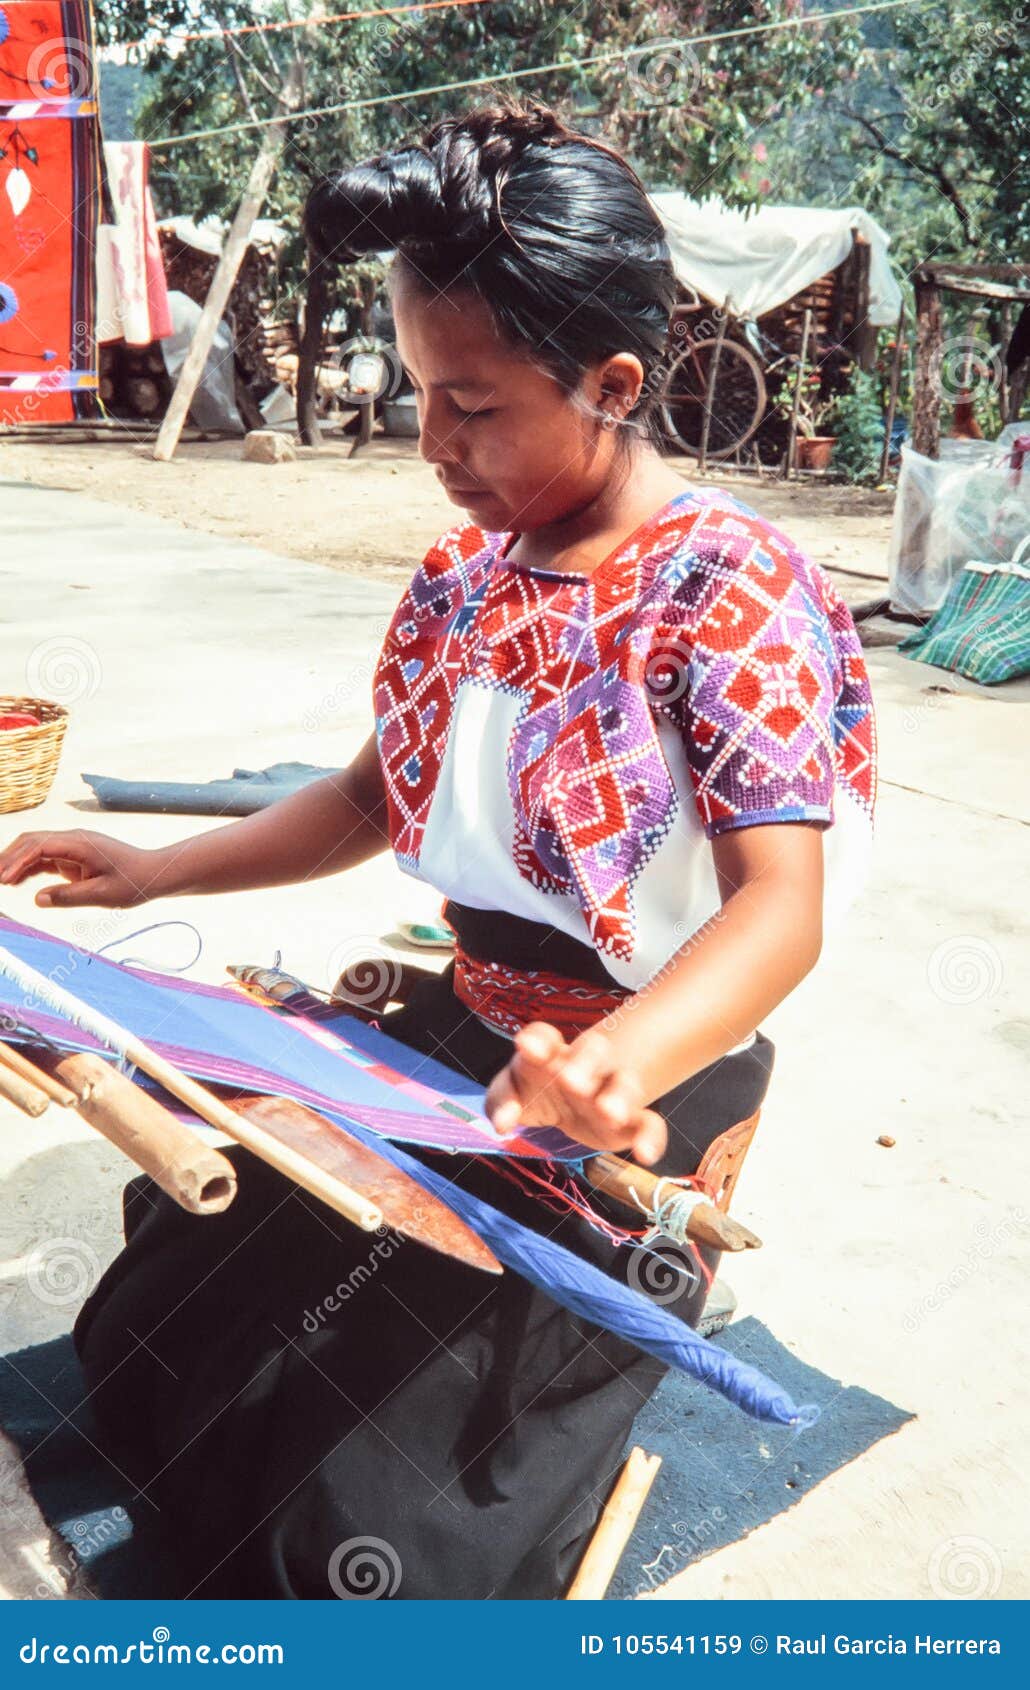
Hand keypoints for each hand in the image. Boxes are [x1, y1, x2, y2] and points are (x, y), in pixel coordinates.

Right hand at [0, 830, 158, 908]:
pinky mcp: (73, 855)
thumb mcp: (102, 895)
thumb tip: (37, 899)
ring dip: (15, 862)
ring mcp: (72, 846)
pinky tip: (15, 881)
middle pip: (31, 841)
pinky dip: (28, 868)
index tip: (2, 880)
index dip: (17, 862)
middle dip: (8, 858)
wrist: (153, 873)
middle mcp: (73, 840)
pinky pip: (45, 858)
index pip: (39, 846)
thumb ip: (69, 896)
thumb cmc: (133, 883)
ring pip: (35, 848)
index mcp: (80, 844)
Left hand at [484, 1021, 667, 1164]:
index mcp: (550, 1054)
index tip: (526, 1047)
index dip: (538, 1039)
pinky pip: (649, 1124)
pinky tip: (645, 1154)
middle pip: (594, 1050)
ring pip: (624, 1084)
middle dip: (584, 1063)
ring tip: (609, 1112)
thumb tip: (503, 1125)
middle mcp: (585, 1066)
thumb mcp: (513, 1092)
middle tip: (570, 1081)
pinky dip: (651, 1138)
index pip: (546, 1036)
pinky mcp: (631, 1121)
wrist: (575, 1104)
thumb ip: (500, 1103)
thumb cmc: (538, 1090)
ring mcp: (610, 1091)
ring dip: (618, 1096)